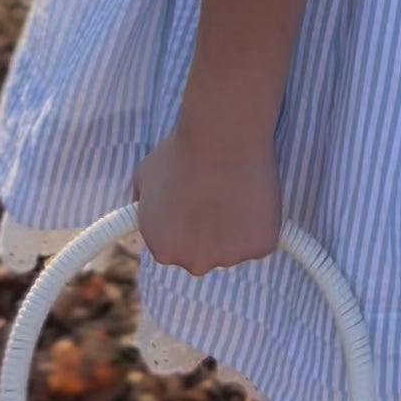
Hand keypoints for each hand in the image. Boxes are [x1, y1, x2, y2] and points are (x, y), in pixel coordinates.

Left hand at [132, 125, 281, 277]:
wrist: (220, 137)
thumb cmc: (182, 151)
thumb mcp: (144, 177)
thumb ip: (141, 203)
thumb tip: (140, 211)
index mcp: (163, 250)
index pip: (175, 246)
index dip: (185, 222)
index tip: (194, 201)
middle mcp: (193, 263)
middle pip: (205, 252)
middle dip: (210, 230)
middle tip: (216, 194)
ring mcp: (228, 258)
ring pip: (235, 247)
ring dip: (236, 226)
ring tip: (234, 189)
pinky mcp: (259, 247)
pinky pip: (260, 239)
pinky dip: (260, 222)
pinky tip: (253, 194)